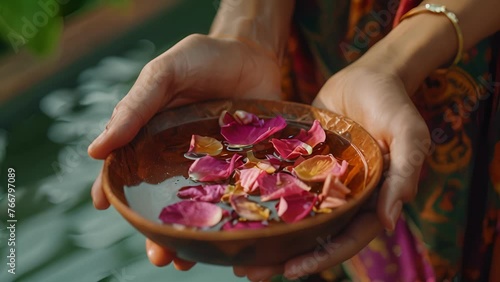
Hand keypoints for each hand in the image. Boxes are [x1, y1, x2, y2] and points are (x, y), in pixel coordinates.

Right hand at [88, 33, 281, 266]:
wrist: (253, 53)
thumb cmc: (202, 58)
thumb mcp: (164, 74)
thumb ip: (135, 107)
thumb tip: (95, 150)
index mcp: (154, 136)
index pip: (129, 169)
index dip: (117, 192)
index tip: (107, 209)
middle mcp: (181, 157)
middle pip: (164, 199)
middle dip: (158, 231)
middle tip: (159, 256)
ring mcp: (214, 165)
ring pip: (199, 206)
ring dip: (191, 234)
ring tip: (186, 260)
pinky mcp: (245, 166)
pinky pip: (237, 195)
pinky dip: (233, 219)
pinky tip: (232, 242)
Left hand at [234, 53, 429, 280]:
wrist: (367, 74)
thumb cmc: (393, 102)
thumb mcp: (408, 133)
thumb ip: (404, 171)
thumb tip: (389, 220)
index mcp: (370, 199)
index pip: (346, 237)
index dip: (321, 256)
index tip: (291, 270)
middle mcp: (343, 196)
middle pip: (314, 235)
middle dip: (284, 255)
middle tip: (249, 272)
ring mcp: (320, 181)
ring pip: (294, 215)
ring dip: (269, 235)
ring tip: (236, 253)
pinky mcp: (301, 163)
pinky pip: (282, 185)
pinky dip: (263, 199)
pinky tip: (237, 207)